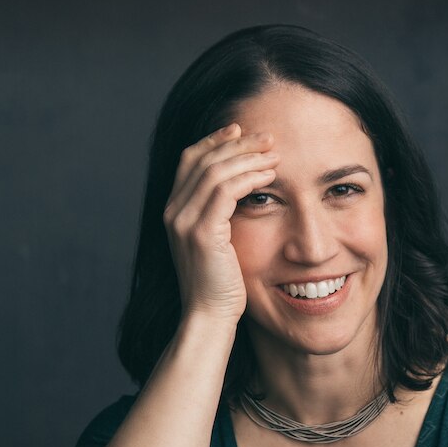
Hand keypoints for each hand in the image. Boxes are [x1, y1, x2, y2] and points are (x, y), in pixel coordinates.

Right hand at [163, 123, 278, 322]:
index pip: (190, 160)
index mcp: (174, 211)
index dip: (214, 141)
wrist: (209, 316)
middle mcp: (173, 211)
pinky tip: (270, 175)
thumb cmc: (220, 286)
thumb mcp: (217, 244)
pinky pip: (226, 191)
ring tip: (274, 154)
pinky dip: (249, 177)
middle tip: (267, 137)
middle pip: (202, 158)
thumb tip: (242, 192)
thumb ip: (220, 217)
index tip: (241, 130)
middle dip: (237, 142)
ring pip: (216, 170)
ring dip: (248, 157)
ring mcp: (183, 221)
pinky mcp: (201, 233)